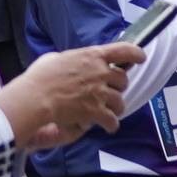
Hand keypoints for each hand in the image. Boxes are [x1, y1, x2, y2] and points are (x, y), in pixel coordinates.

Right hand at [0, 43, 137, 150]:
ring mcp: (100, 92)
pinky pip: (112, 120)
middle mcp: (100, 72)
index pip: (123, 50)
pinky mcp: (96, 111)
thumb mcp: (57, 58)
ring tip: (107, 111)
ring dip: (115, 107)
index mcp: (92, 56)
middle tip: (108, 92)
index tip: (141, 57)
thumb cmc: (41, 76)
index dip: (135, 53)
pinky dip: (110, 124)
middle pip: (123, 80)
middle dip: (117, 87)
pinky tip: (106, 125)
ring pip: (120, 101)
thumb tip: (73, 63)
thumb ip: (72, 60)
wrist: (36, 97)